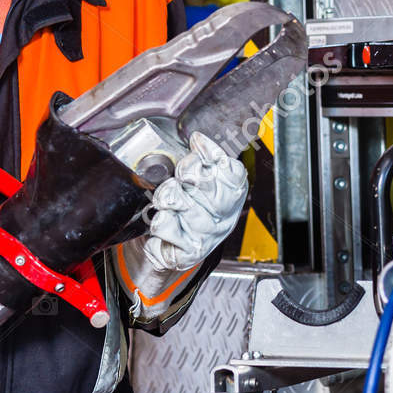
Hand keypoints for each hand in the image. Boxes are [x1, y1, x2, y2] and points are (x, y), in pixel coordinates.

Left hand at [142, 132, 247, 272]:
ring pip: (177, 200)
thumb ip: (203, 160)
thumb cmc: (188, 209)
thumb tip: (199, 140)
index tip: (196, 143)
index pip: (231, 170)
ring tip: (168, 202)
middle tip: (180, 176)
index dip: (210, 153)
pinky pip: (164, 224)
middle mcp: (224, 215)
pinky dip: (158, 219)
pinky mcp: (189, 251)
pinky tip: (166, 221)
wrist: (172, 248)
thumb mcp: (200, 181)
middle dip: (184, 171)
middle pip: (202, 180)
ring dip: (165, 197)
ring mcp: (207, 234)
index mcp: (233, 193)